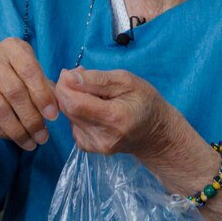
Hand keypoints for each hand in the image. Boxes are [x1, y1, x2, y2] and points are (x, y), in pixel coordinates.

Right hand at [0, 37, 57, 149]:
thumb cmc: (12, 78)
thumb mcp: (31, 76)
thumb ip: (47, 87)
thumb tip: (62, 102)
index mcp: (12, 47)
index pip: (29, 70)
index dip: (42, 95)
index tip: (53, 116)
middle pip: (14, 91)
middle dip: (31, 118)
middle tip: (43, 136)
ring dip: (17, 130)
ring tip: (31, 143)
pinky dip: (2, 132)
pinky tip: (13, 137)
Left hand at [54, 67, 173, 159]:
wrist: (155, 132)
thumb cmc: (145, 101)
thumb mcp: (126, 80)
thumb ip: (96, 79)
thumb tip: (69, 78)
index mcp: (114, 117)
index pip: (75, 103)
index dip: (65, 86)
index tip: (68, 72)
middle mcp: (102, 136)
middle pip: (69, 110)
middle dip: (66, 90)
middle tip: (77, 76)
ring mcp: (95, 146)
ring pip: (69, 117)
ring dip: (72, 100)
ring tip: (91, 92)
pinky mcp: (90, 148)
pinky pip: (73, 125)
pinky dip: (77, 112)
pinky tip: (92, 107)